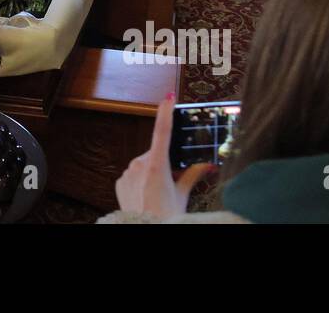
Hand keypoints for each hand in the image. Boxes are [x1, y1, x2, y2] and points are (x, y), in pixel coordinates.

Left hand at [114, 94, 213, 219]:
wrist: (144, 229)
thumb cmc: (165, 214)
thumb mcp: (182, 195)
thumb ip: (193, 175)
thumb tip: (208, 165)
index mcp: (157, 165)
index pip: (162, 132)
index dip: (165, 113)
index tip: (168, 98)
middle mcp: (139, 165)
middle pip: (155, 155)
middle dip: (164, 163)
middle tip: (171, 183)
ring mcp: (127, 172)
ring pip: (144, 165)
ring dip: (152, 173)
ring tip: (157, 194)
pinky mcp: (120, 181)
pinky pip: (133, 175)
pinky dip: (140, 181)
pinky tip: (146, 195)